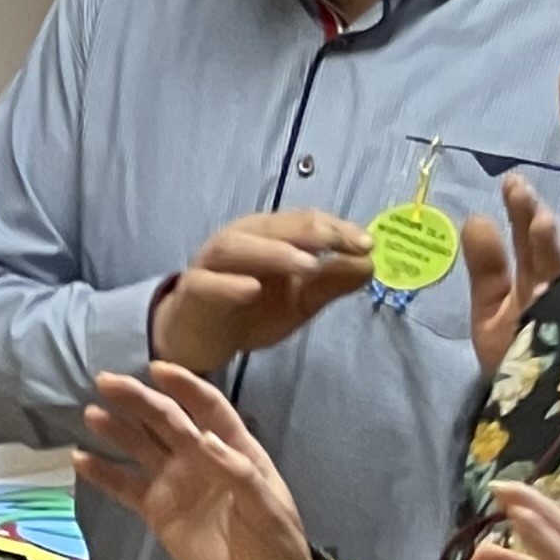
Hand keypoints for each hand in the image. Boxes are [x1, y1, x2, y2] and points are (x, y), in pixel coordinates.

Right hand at [74, 361, 319, 559]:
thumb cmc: (275, 542)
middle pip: (166, 421)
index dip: (186, 387)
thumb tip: (202, 437)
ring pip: (140, 447)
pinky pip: (124, 486)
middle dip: (138, 399)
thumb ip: (236, 472)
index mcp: (233, 449)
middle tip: (106, 382)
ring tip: (92, 414)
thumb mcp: (267, 507)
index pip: (208, 409)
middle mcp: (199, 457)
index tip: (158, 369)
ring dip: (117, 429)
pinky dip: (102, 473)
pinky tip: (80, 459)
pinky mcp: (155, 509)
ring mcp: (174, 482)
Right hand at [152, 208, 374, 370]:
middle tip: (344, 244)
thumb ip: (331, 281)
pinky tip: (251, 289)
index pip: (303, 221)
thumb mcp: (300, 299)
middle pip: (272, 227)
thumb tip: (368, 263)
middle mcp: (238, 242)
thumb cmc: (250, 311)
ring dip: (273, 252)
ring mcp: (210, 266)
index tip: (367, 244)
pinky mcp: (192, 294)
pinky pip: (207, 284)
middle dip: (310, 232)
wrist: (198, 337)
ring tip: (308, 264)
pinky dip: (228, 285)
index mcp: (266, 237)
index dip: (336, 229)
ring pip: (236, 247)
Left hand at [463, 174, 559, 379]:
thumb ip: (485, 268)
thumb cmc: (518, 358)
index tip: (512, 183)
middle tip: (523, 195)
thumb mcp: (492, 310)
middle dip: (540, 227)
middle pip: (554, 256)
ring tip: (542, 226)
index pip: (534, 241)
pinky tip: (559, 288)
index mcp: (542, 282)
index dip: (523, 213)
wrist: (538, 417)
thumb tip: (476, 217)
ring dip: (556, 256)